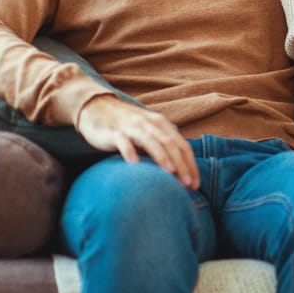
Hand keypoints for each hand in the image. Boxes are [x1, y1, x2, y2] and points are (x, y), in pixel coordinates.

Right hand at [76, 95, 197, 189]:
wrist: (97, 108)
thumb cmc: (126, 126)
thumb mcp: (149, 132)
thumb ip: (162, 145)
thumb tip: (179, 170)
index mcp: (162, 125)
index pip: (182, 145)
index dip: (191, 165)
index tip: (196, 185)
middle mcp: (150, 124)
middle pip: (170, 144)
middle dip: (182, 165)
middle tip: (188, 185)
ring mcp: (131, 127)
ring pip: (151, 141)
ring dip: (162, 156)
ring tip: (170, 172)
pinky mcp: (113, 132)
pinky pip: (123, 141)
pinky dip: (129, 150)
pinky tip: (134, 163)